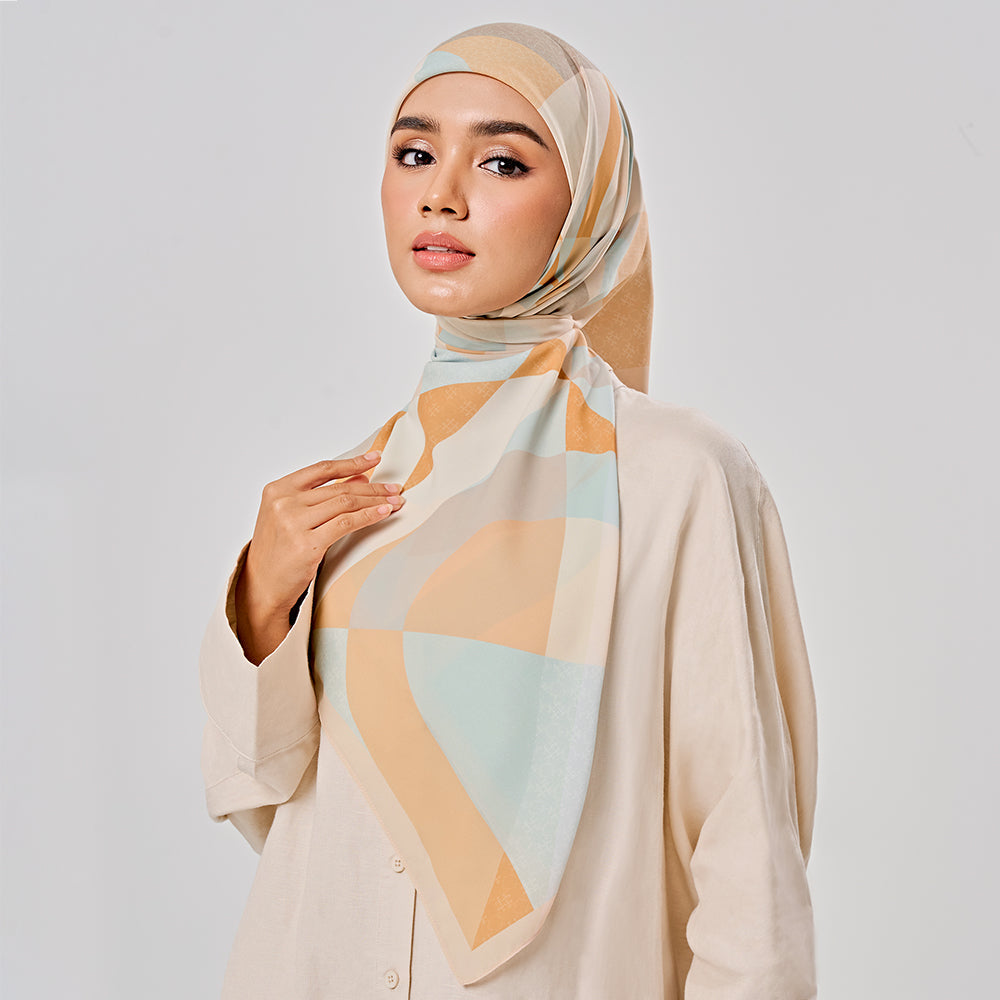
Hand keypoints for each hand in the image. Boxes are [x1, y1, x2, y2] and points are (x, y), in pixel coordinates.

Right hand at [235, 451, 402, 663]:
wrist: (262, 586)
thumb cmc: (278, 551)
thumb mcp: (290, 515)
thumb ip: (320, 495)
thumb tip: (359, 478)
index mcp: (277, 489)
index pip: (322, 469)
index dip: (352, 462)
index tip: (375, 458)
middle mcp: (283, 502)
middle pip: (338, 488)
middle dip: (372, 487)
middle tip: (394, 488)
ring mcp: (293, 523)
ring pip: (345, 503)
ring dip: (375, 501)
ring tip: (395, 501)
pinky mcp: (307, 544)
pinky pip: (346, 523)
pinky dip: (368, 516)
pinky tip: (383, 513)